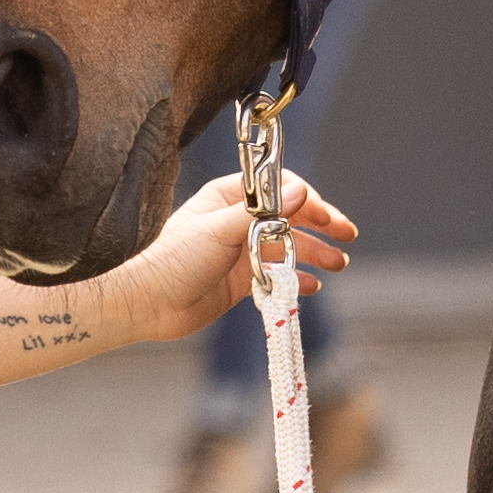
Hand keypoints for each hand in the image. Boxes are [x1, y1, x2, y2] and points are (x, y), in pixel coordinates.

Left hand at [104, 157, 359, 339]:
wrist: (146, 302)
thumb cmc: (174, 258)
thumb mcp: (221, 229)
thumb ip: (264, 212)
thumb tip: (301, 190)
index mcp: (229, 198)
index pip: (279, 189)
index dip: (308, 200)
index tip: (328, 216)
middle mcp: (237, 222)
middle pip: (290, 218)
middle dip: (320, 227)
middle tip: (346, 238)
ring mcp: (240, 252)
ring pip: (288, 248)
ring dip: (314, 254)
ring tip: (337, 263)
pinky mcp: (239, 282)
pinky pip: (277, 275)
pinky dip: (295, 279)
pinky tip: (311, 285)